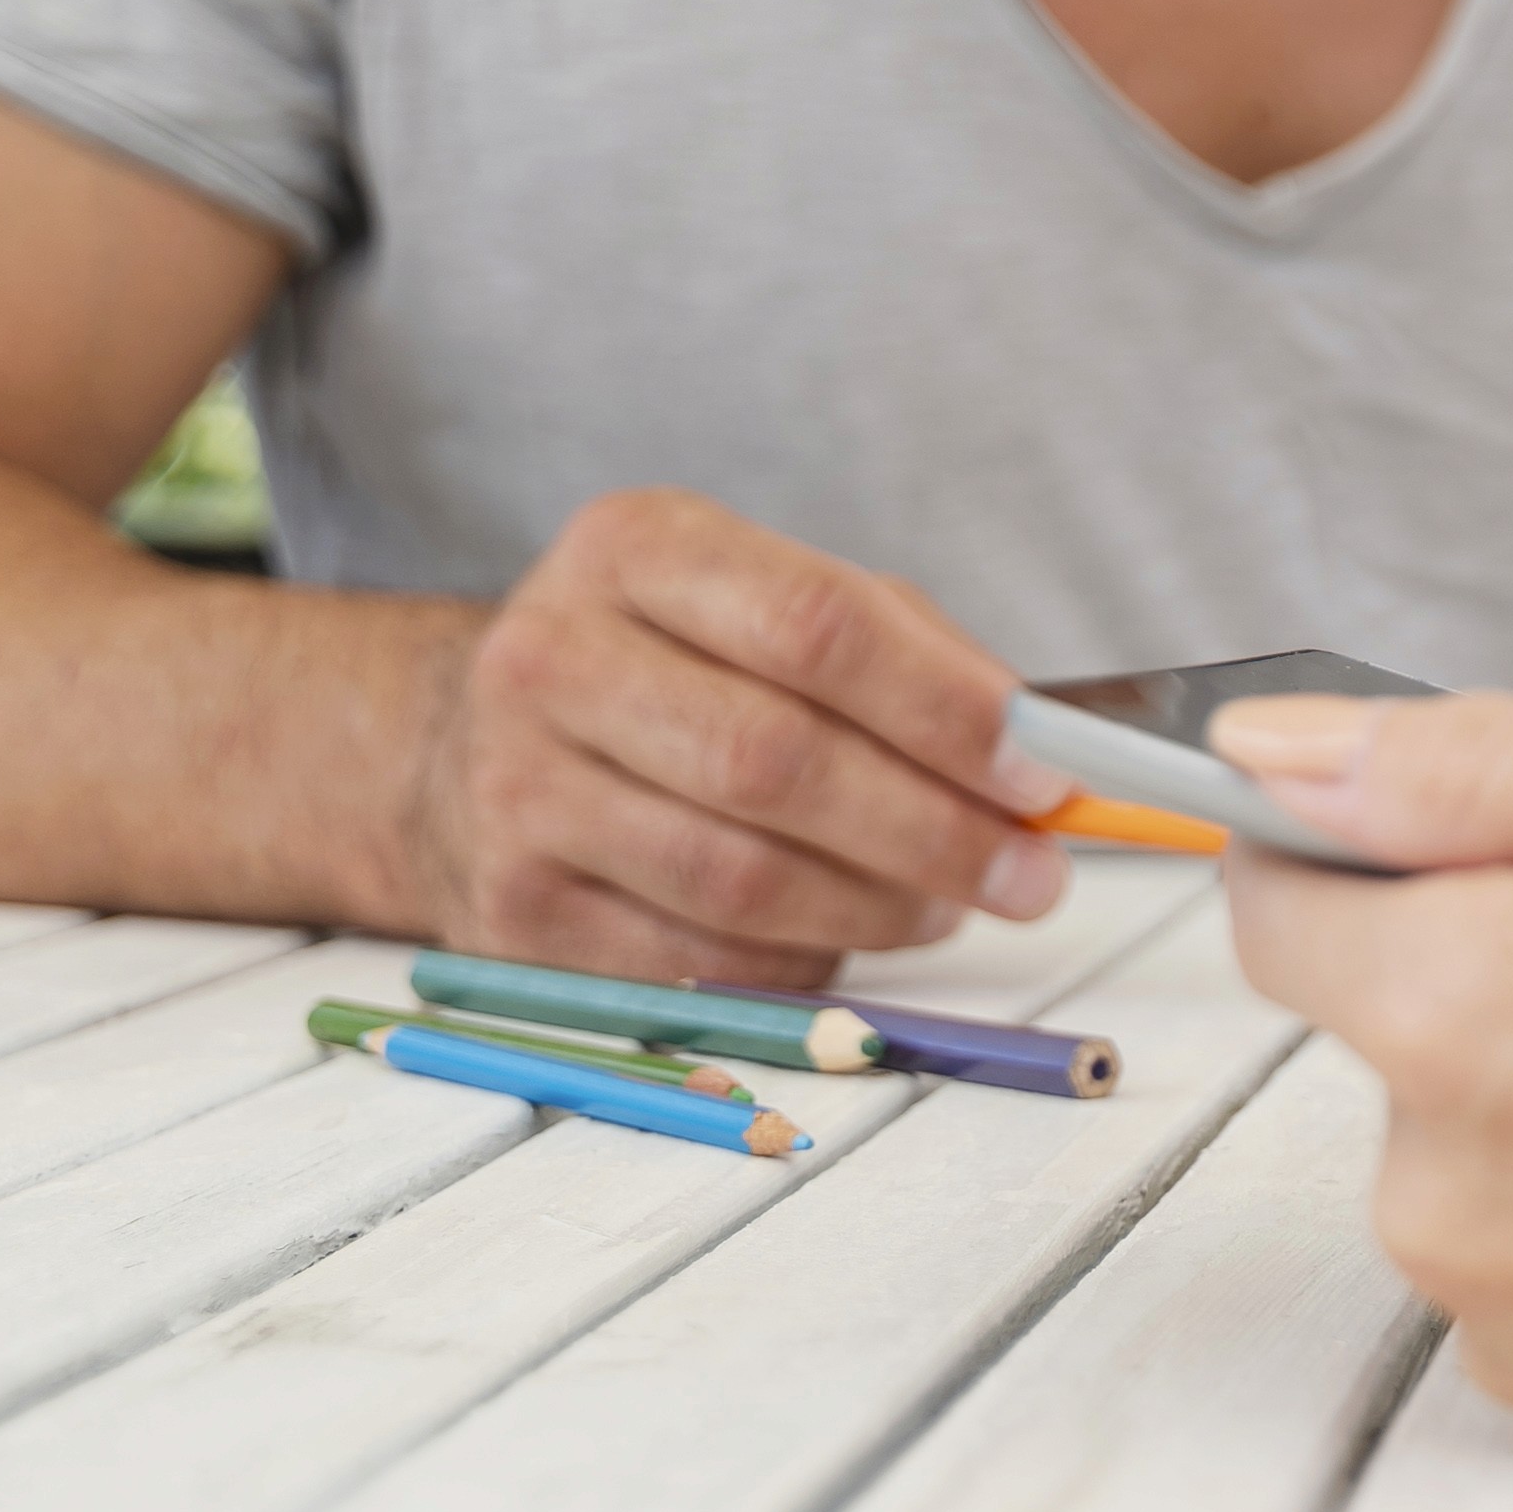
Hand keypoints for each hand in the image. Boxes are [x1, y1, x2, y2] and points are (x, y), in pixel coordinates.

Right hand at [393, 486, 1063, 974]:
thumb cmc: (677, 666)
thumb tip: (1042, 757)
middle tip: (1031, 874)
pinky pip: (695, 962)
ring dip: (877, 908)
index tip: (1044, 774)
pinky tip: (839, 936)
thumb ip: (912, 657)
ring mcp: (515, 790)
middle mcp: (554, 658)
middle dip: (932, 830)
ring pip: (739, 879)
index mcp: (637, 548)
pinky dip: (797, 963)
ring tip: (945, 904)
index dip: (946, 709)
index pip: (818, 625)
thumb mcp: (772, 602)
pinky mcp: (510, 911)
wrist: (469, 744)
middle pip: (776, 761)